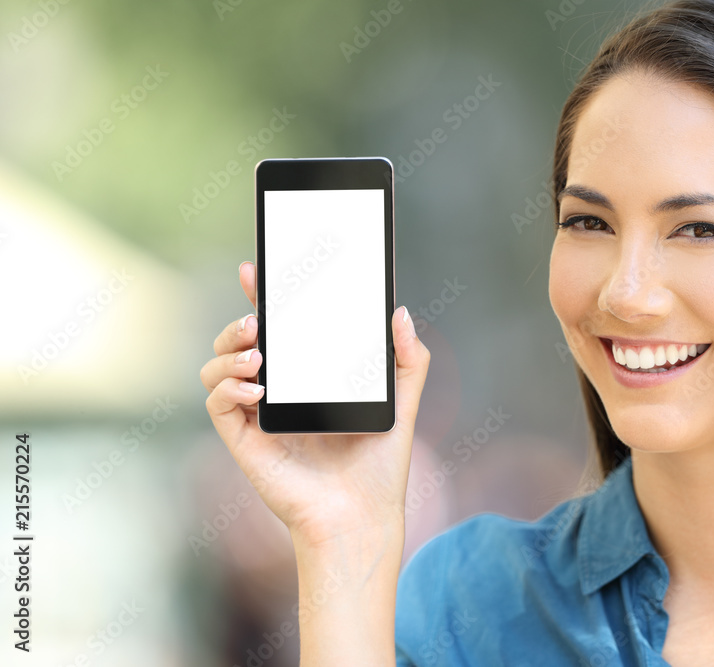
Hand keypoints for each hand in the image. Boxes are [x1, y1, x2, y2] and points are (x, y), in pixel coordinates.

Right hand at [200, 261, 430, 551]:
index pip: (278, 330)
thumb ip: (408, 358)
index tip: (257, 271)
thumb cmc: (380, 466)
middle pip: (238, 343)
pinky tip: (258, 388)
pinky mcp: (244, 440)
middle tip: (258, 318)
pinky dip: (228, 387)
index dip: (262, 298)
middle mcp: (278, 393)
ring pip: (217, 368)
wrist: (364, 514)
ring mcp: (257, 416)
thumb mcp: (402, 402)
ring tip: (258, 354)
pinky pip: (217, 403)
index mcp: (308, 379)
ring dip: (229, 351)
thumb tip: (401, 313)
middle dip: (239, 320)